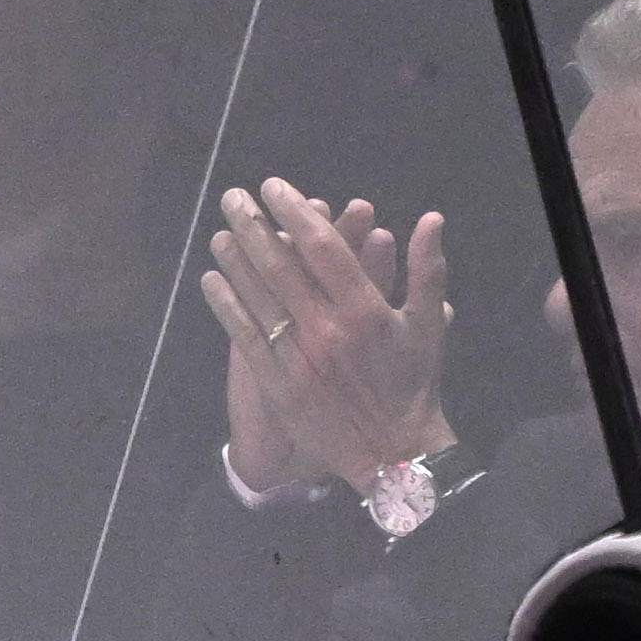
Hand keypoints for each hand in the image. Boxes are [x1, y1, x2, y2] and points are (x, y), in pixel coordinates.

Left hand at [201, 177, 448, 495]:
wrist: (391, 452)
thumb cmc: (413, 384)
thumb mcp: (428, 325)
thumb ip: (427, 271)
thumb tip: (430, 219)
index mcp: (366, 309)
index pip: (323, 248)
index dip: (296, 213)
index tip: (275, 188)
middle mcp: (328, 328)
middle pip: (281, 266)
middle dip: (254, 226)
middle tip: (233, 197)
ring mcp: (298, 356)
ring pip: (257, 297)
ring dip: (234, 261)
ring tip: (219, 231)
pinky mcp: (276, 381)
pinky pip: (245, 336)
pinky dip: (225, 305)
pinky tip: (211, 279)